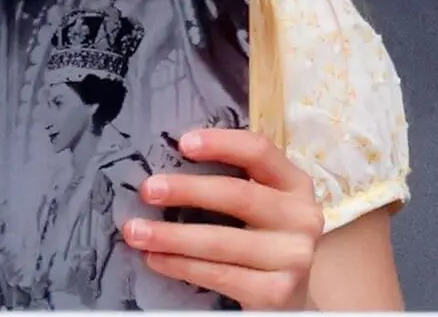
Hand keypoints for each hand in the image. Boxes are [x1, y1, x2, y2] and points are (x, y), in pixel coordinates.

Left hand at [121, 128, 323, 309]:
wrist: (290, 294)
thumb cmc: (261, 233)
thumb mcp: (260, 199)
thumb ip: (231, 177)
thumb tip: (169, 159)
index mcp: (295, 183)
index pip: (260, 151)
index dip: (221, 143)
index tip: (182, 143)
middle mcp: (302, 217)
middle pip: (238, 195)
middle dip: (186, 191)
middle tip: (147, 190)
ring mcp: (293, 258)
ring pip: (221, 242)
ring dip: (171, 236)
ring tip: (135, 231)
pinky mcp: (277, 294)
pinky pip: (218, 275)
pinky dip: (180, 265)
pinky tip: (155, 259)